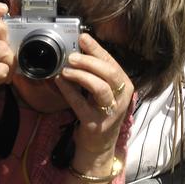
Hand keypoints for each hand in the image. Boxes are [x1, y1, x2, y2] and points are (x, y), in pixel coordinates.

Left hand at [58, 33, 132, 173]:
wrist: (99, 145)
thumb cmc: (100, 113)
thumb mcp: (105, 92)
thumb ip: (97, 74)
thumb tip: (79, 50)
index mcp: (125, 87)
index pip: (112, 63)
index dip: (97, 49)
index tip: (83, 37)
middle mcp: (121, 98)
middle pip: (109, 73)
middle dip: (90, 61)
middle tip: (72, 55)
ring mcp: (109, 112)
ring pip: (99, 88)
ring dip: (81, 75)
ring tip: (66, 69)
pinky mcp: (95, 124)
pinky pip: (81, 104)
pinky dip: (69, 91)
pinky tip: (59, 81)